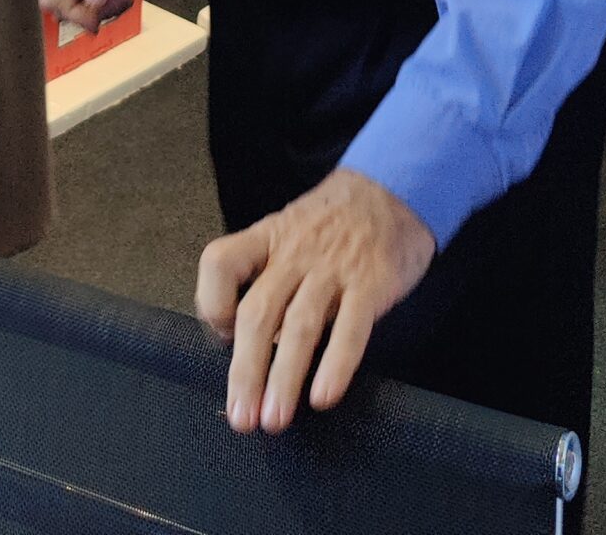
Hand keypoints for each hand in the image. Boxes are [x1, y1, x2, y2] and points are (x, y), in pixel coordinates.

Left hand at [197, 171, 434, 434]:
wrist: (392, 188)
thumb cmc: (333, 223)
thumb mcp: (289, 232)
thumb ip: (267, 276)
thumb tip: (245, 340)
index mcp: (267, 238)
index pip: (220, 261)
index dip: (213, 302)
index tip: (221, 338)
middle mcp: (294, 254)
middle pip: (258, 311)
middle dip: (245, 371)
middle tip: (241, 417)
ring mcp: (333, 269)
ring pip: (299, 326)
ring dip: (283, 379)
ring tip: (273, 419)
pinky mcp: (372, 284)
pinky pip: (351, 328)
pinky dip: (336, 365)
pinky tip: (323, 396)